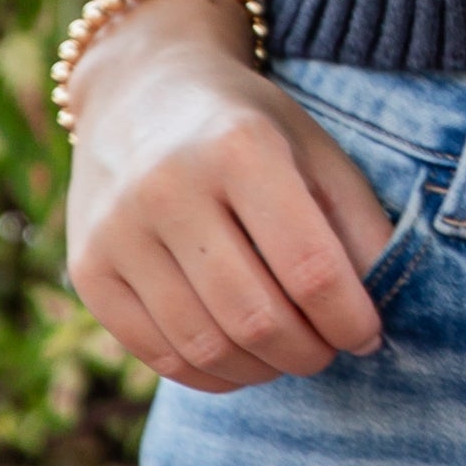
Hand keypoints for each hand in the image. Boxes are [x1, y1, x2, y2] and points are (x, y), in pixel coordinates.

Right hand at [63, 0, 396, 391]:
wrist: (140, 89)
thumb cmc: (247, 128)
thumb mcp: (314, 150)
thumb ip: (358, 227)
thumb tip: (377, 322)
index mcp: (239, 147)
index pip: (311, 268)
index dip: (350, 319)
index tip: (368, 335)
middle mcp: (168, 186)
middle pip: (257, 317)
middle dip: (309, 352)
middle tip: (328, 350)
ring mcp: (118, 230)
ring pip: (206, 347)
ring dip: (263, 370)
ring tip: (287, 353)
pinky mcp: (88, 269)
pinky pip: (158, 355)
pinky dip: (211, 375)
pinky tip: (240, 359)